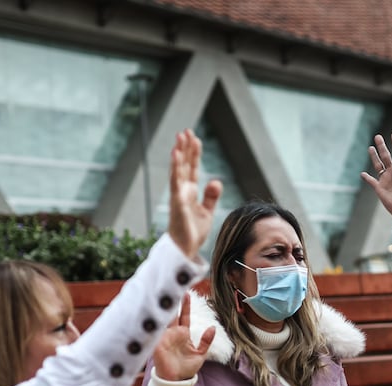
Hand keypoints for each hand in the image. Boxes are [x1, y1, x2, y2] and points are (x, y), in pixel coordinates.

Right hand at [153, 293, 214, 381]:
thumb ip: (206, 341)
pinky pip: (154, 331)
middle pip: (172, 313)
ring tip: (163, 294)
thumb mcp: (200, 354)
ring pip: (162, 319)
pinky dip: (154, 323)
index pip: (184, 316)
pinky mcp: (156, 343)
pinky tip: (154, 312)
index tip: (187, 292)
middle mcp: (172, 333)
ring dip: (162, 308)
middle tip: (173, 286)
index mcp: (182, 334)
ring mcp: (163, 337)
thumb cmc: (186, 369)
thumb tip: (213, 327)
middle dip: (172, 301)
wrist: (176, 381)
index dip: (185, 305)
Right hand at [166, 129, 222, 260]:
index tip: (194, 138)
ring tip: (179, 139)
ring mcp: (178, 197)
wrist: (184, 250)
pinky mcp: (177, 205)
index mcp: (190, 192)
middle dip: (185, 148)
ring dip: (178, 155)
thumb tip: (216, 180)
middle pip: (184, 165)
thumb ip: (211, 196)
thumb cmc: (192, 232)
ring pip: (178, 171)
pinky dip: (176, 171)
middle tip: (186, 130)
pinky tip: (176, 158)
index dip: (193, 153)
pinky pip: (176, 185)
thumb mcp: (207, 212)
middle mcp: (182, 191)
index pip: (192, 168)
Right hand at [361, 132, 391, 228]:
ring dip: (374, 156)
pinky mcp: (379, 188)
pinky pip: (371, 181)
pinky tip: (362, 174)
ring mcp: (386, 179)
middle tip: (377, 136)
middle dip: (382, 146)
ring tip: (370, 147)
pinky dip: (366, 178)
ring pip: (378, 165)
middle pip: (386, 156)